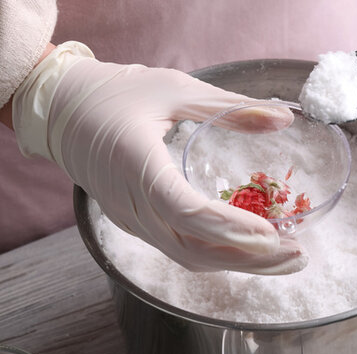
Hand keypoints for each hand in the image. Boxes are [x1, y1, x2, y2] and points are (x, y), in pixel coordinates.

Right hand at [12, 42, 306, 274]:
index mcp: (137, 164)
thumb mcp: (176, 88)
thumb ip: (230, 107)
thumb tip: (284, 119)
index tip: (270, 234)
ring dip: (237, 263)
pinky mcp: (134, 223)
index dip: (228, 227)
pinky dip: (216, 254)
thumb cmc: (117, 93)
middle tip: (296, 255)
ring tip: (284, 257)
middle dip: (248, 258)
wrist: (59, 109)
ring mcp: (129, 219)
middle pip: (192, 249)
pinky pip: (177, 248)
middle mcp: (130, 203)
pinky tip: (249, 249)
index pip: (184, 211)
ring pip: (186, 256)